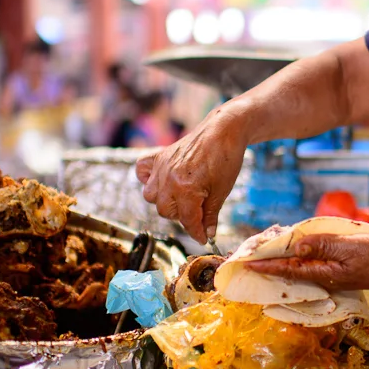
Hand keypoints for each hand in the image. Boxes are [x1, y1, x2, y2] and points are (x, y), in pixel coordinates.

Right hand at [136, 105, 245, 242]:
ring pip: (151, 196)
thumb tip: (207, 234)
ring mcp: (161, 166)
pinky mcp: (159, 155)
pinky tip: (162, 181)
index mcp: (185, 189)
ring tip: (182, 197)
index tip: (202, 238)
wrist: (224, 130)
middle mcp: (168, 179)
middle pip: (165, 211)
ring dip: (165, 201)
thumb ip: (210, 214)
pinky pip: (142, 171)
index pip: (187, 220)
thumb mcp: (222, 191)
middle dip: (181, 215)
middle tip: (197, 211)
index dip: (196, 232)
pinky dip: (147, 179)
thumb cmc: (226, 160)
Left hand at [246, 233, 368, 294]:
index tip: (246, 263)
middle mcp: (324, 275)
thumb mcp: (350, 248)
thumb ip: (323, 245)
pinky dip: (300, 255)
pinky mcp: (340, 268)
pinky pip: (314, 262)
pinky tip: (296, 248)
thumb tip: (296, 246)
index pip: (287, 269)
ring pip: (300, 265)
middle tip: (247, 256)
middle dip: (269, 262)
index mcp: (323, 273)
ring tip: (265, 250)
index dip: (266, 265)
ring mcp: (332, 273)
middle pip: (290, 269)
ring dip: (283, 258)